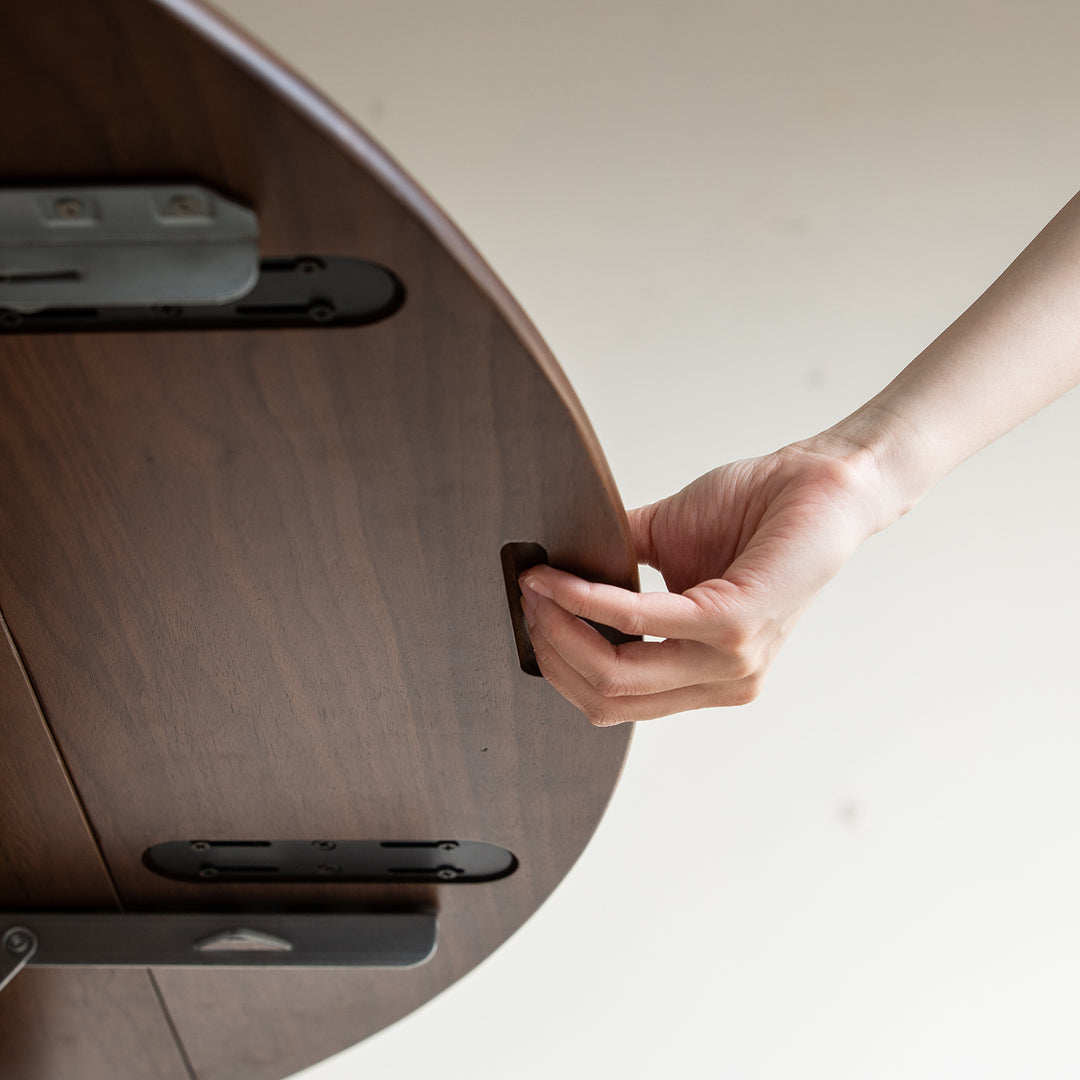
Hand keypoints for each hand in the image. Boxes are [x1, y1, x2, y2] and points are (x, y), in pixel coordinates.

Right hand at [519, 440, 885, 723]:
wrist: (817, 483)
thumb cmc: (753, 512)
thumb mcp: (666, 549)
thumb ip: (613, 571)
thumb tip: (548, 568)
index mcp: (705, 676)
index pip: (611, 701)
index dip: (559, 664)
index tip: (528, 618)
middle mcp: (722, 682)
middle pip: (604, 698)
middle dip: (550, 650)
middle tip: (526, 601)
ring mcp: (731, 662)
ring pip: (613, 673)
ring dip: (560, 627)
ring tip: (536, 586)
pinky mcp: (734, 625)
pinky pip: (637, 620)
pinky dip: (588, 599)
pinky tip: (561, 578)